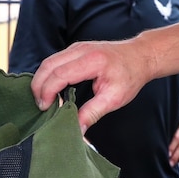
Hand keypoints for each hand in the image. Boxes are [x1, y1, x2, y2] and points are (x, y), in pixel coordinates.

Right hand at [31, 40, 150, 130]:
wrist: (140, 56)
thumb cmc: (130, 75)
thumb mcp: (114, 98)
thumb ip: (93, 113)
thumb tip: (77, 130)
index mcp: (92, 61)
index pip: (59, 74)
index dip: (47, 91)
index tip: (45, 108)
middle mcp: (81, 50)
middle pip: (48, 65)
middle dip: (38, 86)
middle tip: (40, 106)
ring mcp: (77, 47)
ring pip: (48, 61)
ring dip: (41, 80)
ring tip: (44, 100)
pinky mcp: (75, 49)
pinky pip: (54, 60)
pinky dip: (48, 75)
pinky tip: (51, 90)